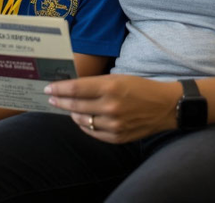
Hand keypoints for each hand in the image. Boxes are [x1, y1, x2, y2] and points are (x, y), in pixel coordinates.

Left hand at [45, 75, 181, 143]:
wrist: (166, 106)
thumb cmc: (141, 88)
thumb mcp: (119, 78)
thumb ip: (96, 84)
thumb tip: (72, 87)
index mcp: (111, 87)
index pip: (76, 89)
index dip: (59, 89)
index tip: (49, 88)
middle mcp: (110, 106)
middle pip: (75, 105)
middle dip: (60, 101)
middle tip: (52, 98)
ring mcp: (114, 124)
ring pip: (82, 120)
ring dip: (72, 113)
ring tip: (68, 108)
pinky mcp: (117, 137)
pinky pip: (92, 132)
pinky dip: (85, 125)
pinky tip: (82, 119)